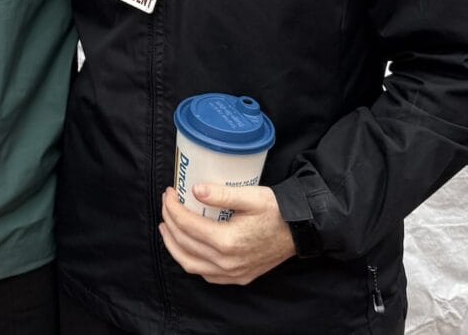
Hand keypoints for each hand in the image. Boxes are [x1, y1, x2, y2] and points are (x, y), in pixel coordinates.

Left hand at [158, 185, 295, 285]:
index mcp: (227, 241)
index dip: (172, 207)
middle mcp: (227, 262)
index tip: (168, 193)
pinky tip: (187, 247)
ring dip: (174, 245)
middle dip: (170, 222)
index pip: (187, 224)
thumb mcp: (250, 196)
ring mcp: (232, 273)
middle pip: (184, 243)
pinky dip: (191, 261)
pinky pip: (206, 275)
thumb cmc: (277, 211)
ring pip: (190, 264)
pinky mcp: (239, 277)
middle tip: (166, 205)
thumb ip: (221, 194)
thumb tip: (194, 190)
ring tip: (167, 227)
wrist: (300, 230)